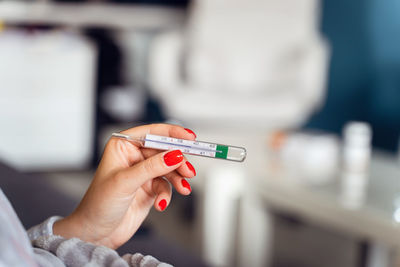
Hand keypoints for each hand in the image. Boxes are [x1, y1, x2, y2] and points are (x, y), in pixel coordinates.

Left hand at [53, 124, 196, 248]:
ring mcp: (143, 173)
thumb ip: (152, 167)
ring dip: (177, 179)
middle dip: (178, 161)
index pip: (152, 133)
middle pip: (165, 151)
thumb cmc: (98, 204)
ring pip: (169, 168)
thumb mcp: (126, 182)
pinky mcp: (150, 188)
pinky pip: (167, 185)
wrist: (95, 233)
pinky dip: (167, 194)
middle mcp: (134, 157)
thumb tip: (175, 155)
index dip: (172, 133)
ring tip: (183, 189)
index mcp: (122, 146)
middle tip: (188, 171)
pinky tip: (161, 203)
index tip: (189, 138)